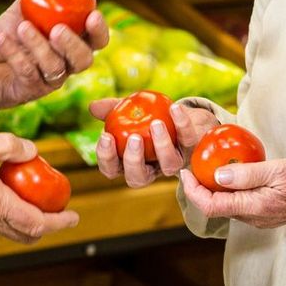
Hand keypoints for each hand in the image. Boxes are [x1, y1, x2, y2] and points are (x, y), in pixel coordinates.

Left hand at [0, 0, 110, 112]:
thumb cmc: (10, 38)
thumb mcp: (22, 12)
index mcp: (72, 44)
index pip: (97, 41)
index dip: (99, 30)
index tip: (92, 14)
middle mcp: (66, 65)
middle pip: (84, 60)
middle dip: (73, 44)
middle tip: (58, 29)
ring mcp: (49, 81)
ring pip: (55, 67)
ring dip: (38, 46)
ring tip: (22, 27)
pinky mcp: (28, 91)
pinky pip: (27, 73)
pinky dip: (16, 53)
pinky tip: (4, 37)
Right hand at [0, 134, 78, 242]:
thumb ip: (9, 146)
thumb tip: (32, 151)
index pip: (38, 223)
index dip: (60, 222)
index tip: (74, 216)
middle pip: (27, 234)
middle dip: (47, 224)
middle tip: (56, 209)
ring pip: (8, 231)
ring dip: (24, 219)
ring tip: (27, 197)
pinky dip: (3, 217)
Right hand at [89, 99, 219, 188]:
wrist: (178, 113)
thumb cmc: (146, 116)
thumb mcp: (127, 111)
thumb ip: (111, 109)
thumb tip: (92, 107)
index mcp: (129, 162)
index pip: (112, 169)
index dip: (106, 158)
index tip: (105, 136)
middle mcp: (151, 169)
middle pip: (138, 178)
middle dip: (133, 160)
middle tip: (134, 138)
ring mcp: (173, 163)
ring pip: (168, 167)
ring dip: (162, 146)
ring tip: (156, 124)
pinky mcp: (192, 150)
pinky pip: (188, 139)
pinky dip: (182, 123)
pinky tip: (175, 108)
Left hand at [177, 158, 285, 228]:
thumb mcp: (277, 170)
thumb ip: (247, 174)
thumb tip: (218, 175)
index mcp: (253, 207)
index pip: (210, 205)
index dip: (193, 191)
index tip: (185, 172)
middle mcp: (252, 218)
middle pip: (215, 207)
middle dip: (199, 189)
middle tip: (192, 167)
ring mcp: (258, 218)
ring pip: (227, 206)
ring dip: (214, 190)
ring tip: (208, 168)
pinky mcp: (265, 214)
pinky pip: (239, 204)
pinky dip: (229, 191)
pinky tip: (231, 175)